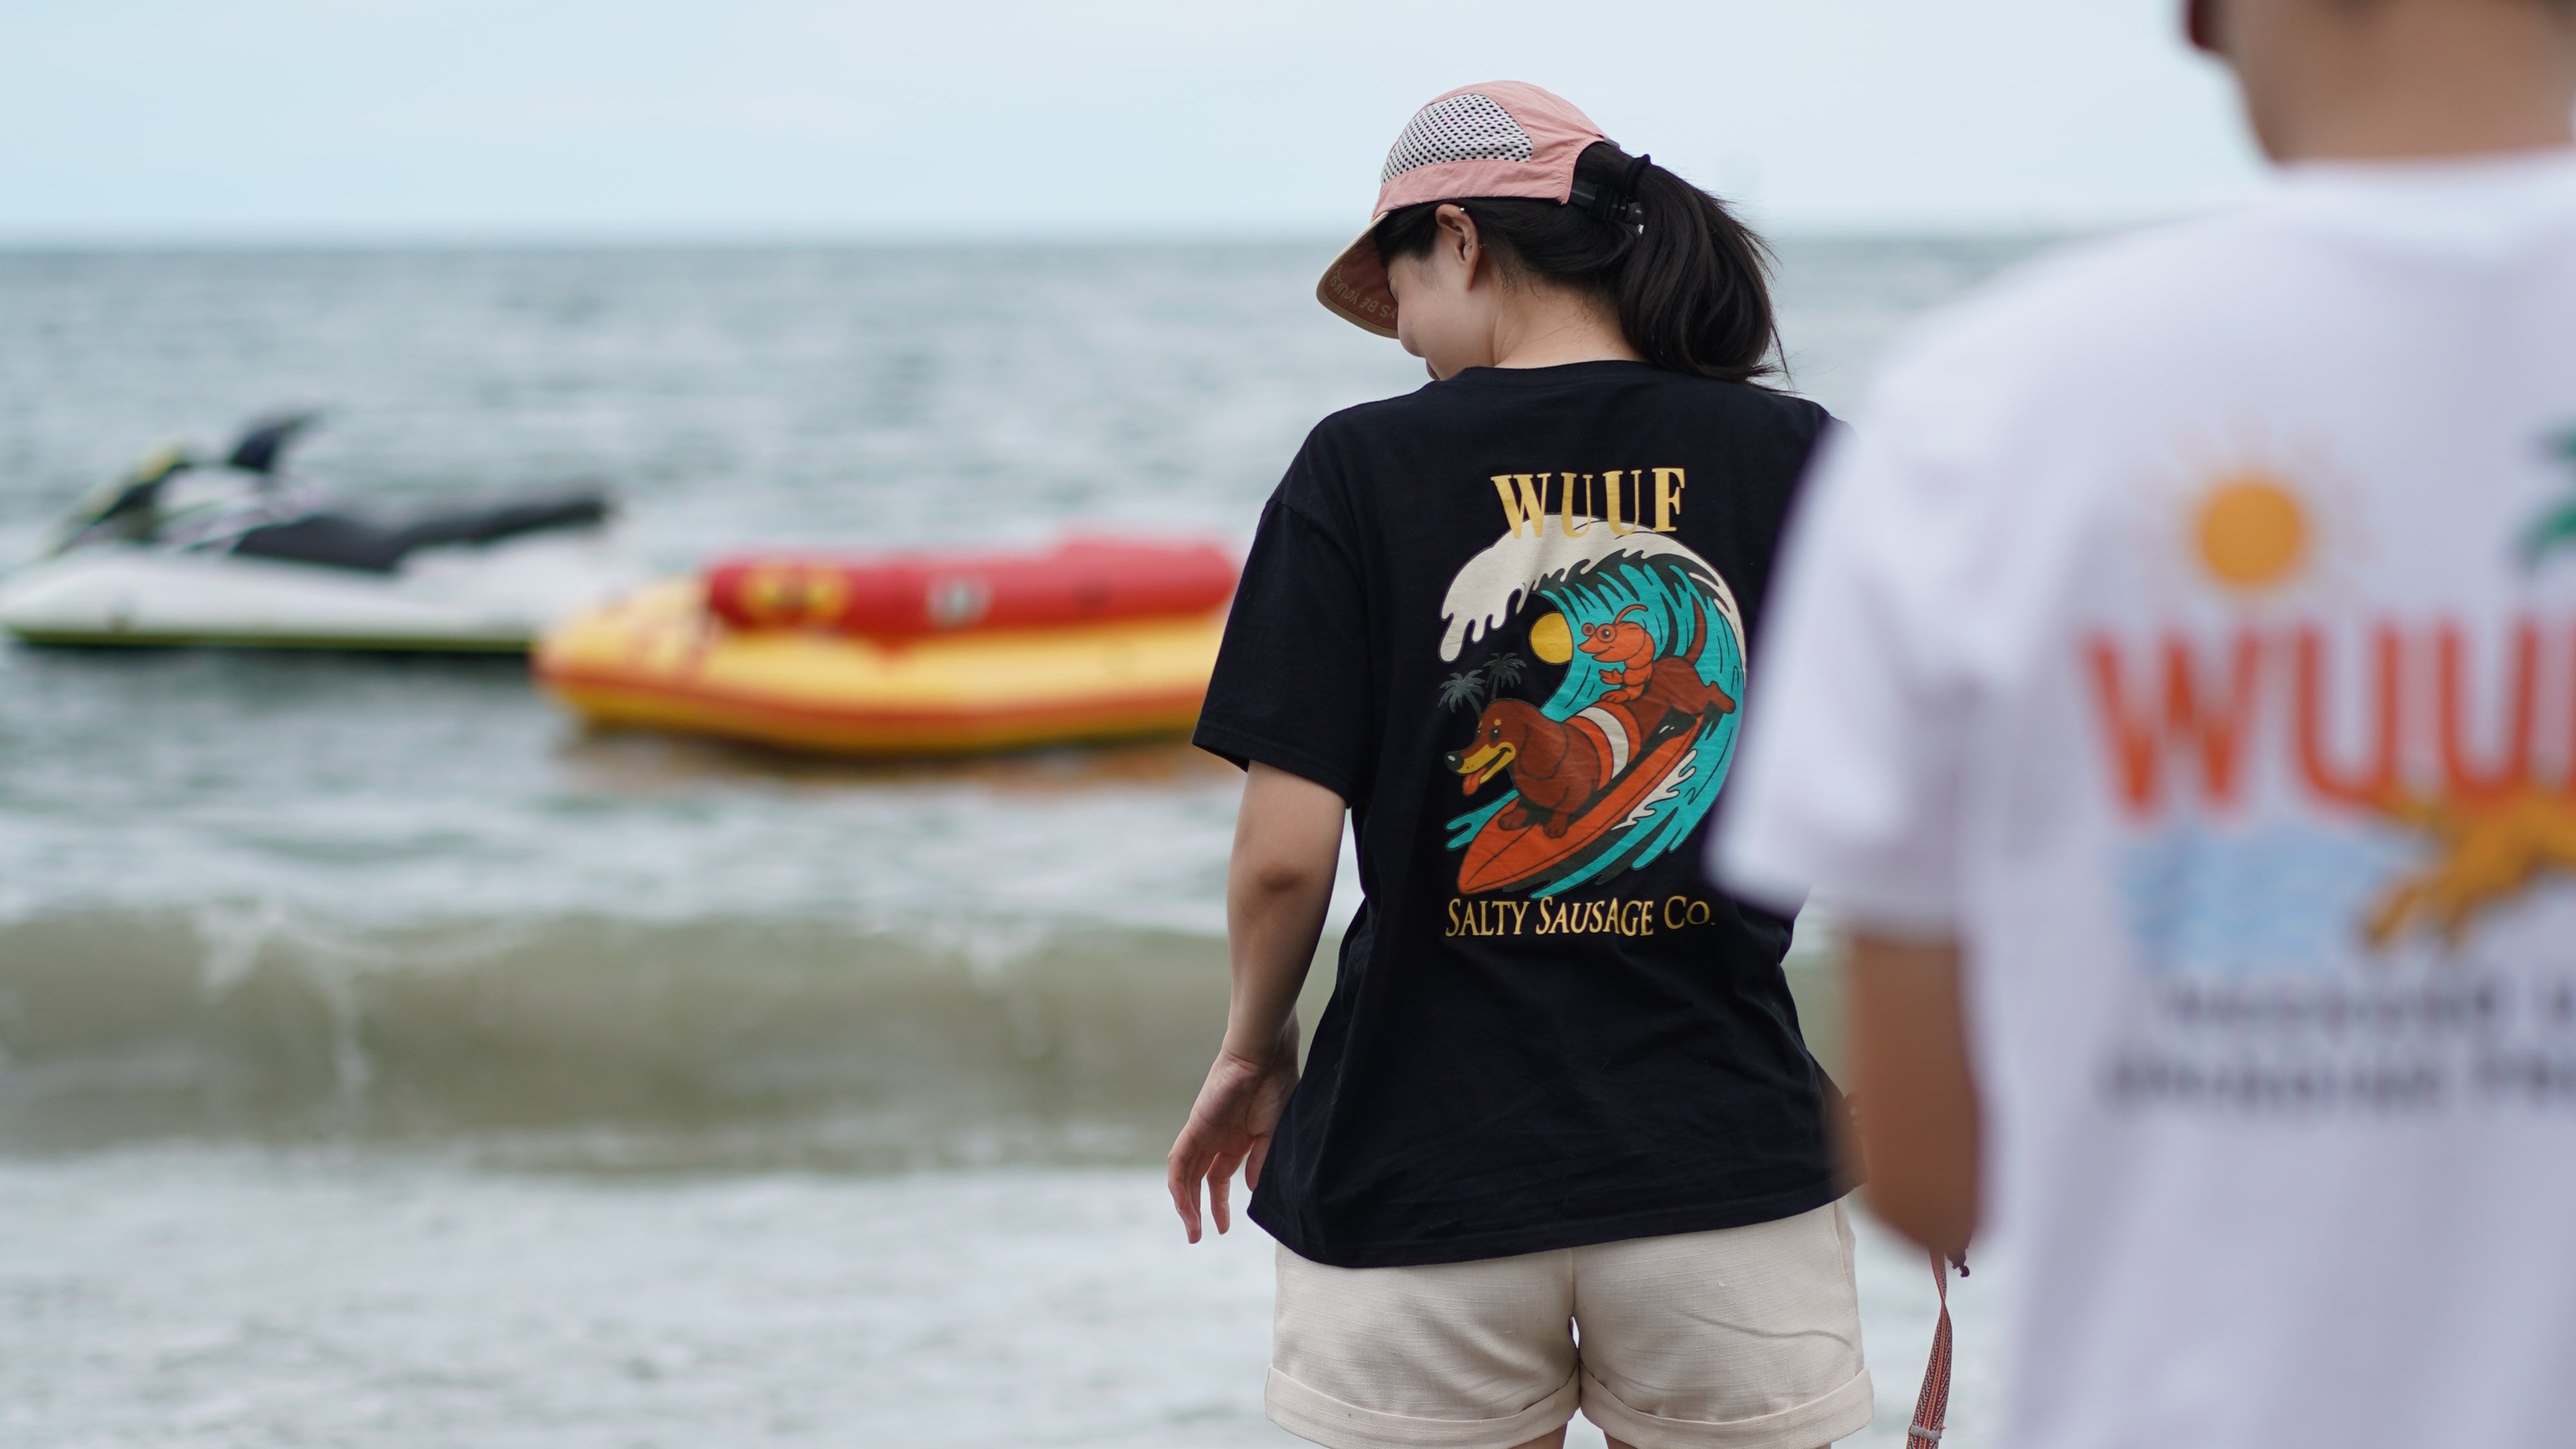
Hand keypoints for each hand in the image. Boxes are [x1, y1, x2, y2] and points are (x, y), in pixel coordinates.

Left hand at [1166, 1030, 1298, 1242]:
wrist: (1265, 1057)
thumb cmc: (1277, 1087)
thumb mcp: (1274, 1133)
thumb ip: (1261, 1161)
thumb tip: (1253, 1189)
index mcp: (1238, 1139)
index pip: (1221, 1177)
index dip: (1220, 1203)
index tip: (1225, 1228)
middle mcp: (1218, 1138)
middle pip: (1201, 1180)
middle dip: (1201, 1209)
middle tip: (1202, 1236)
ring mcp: (1204, 1133)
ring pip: (1186, 1175)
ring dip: (1186, 1204)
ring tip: (1193, 1232)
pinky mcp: (1194, 1126)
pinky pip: (1178, 1161)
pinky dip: (1177, 1184)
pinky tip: (1183, 1205)